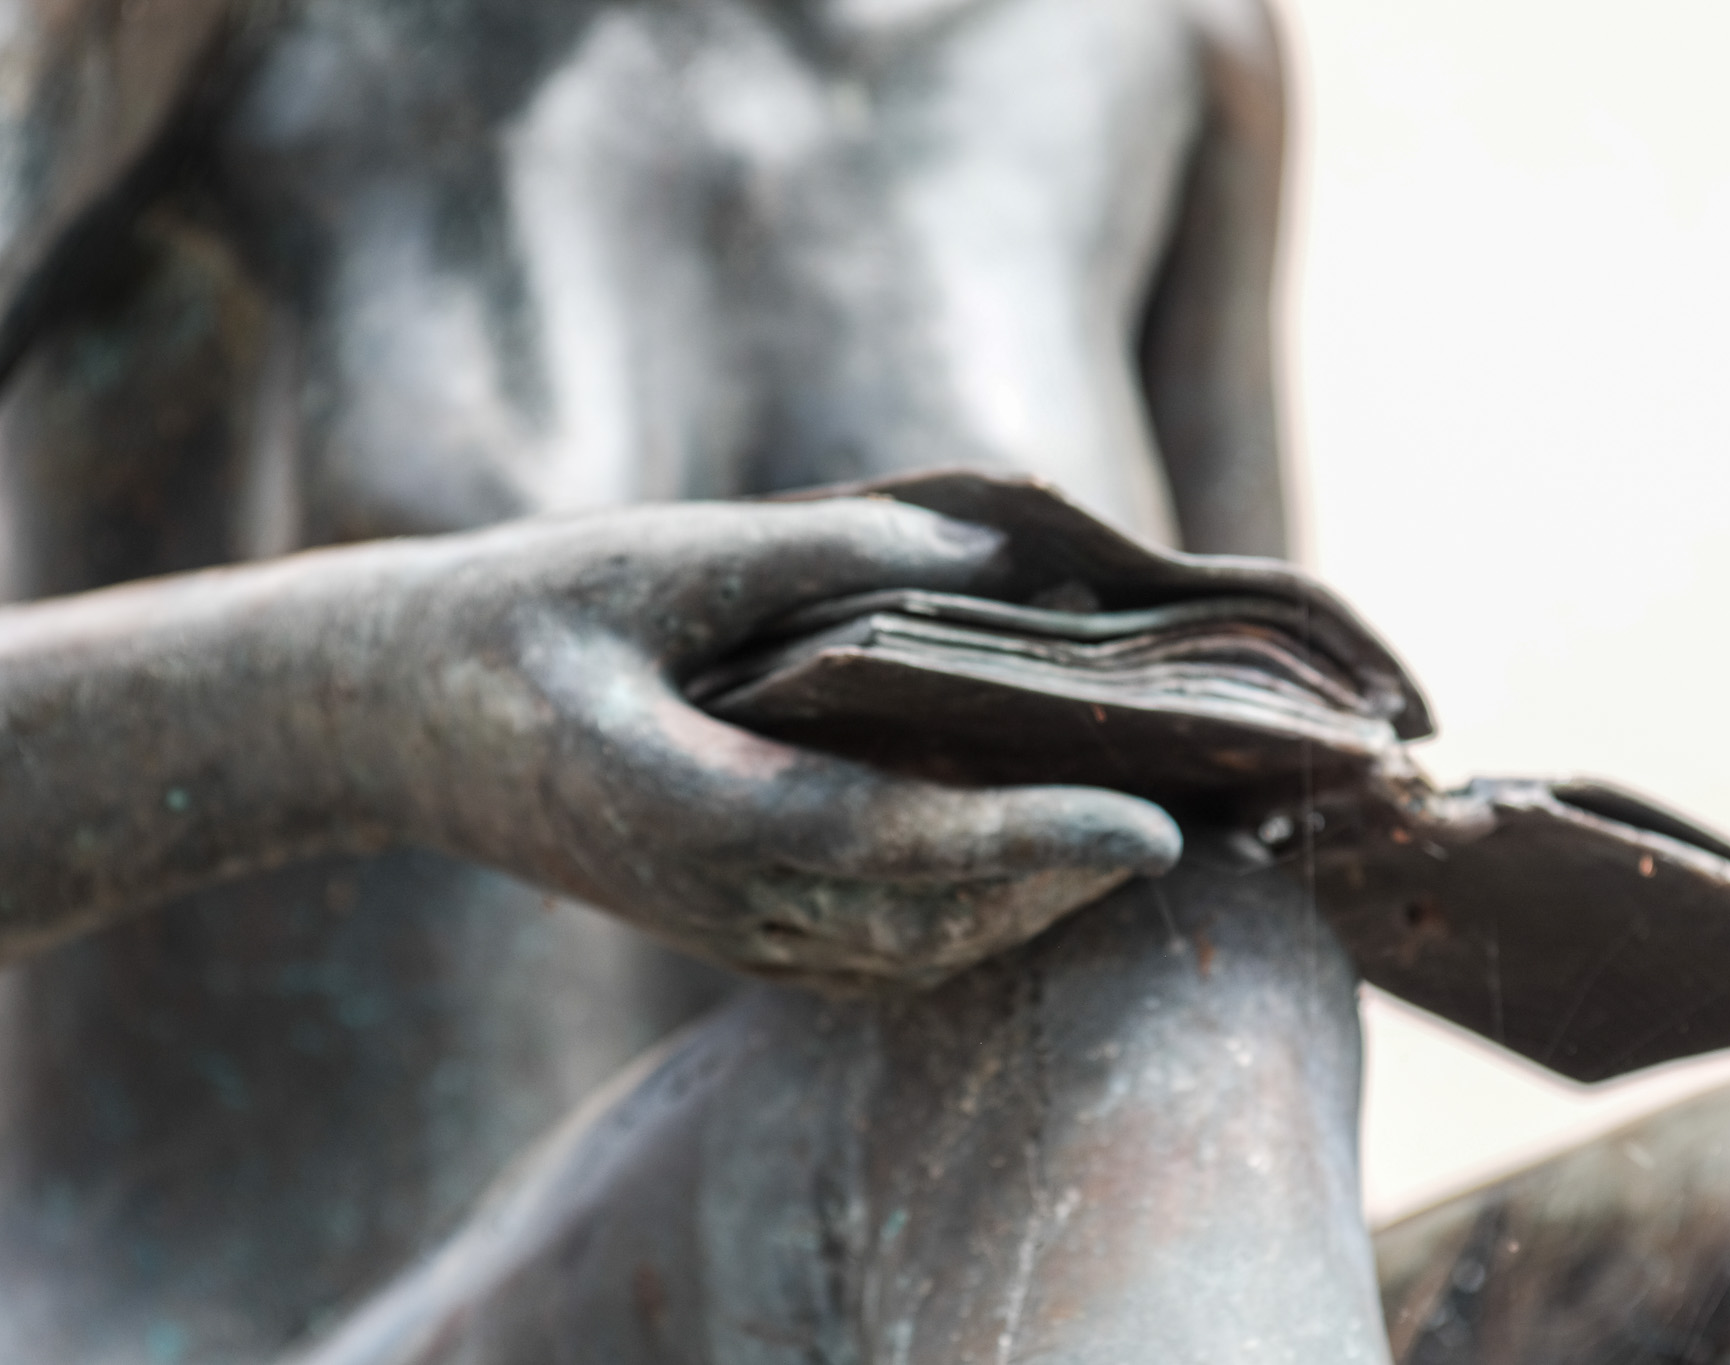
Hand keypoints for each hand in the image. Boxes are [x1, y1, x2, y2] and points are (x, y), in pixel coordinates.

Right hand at [366, 495, 1182, 989]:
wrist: (394, 714)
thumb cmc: (522, 616)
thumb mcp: (668, 554)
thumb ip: (842, 552)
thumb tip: (1014, 553)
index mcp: (695, 808)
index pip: (903, 844)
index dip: (1038, 839)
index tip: (1160, 829)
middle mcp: (718, 898)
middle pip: (934, 927)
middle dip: (1069, 885)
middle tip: (1199, 821)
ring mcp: (721, 930)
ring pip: (912, 959)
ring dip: (1030, 911)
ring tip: (1141, 835)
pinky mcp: (724, 929)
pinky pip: (872, 955)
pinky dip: (969, 919)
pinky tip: (1031, 858)